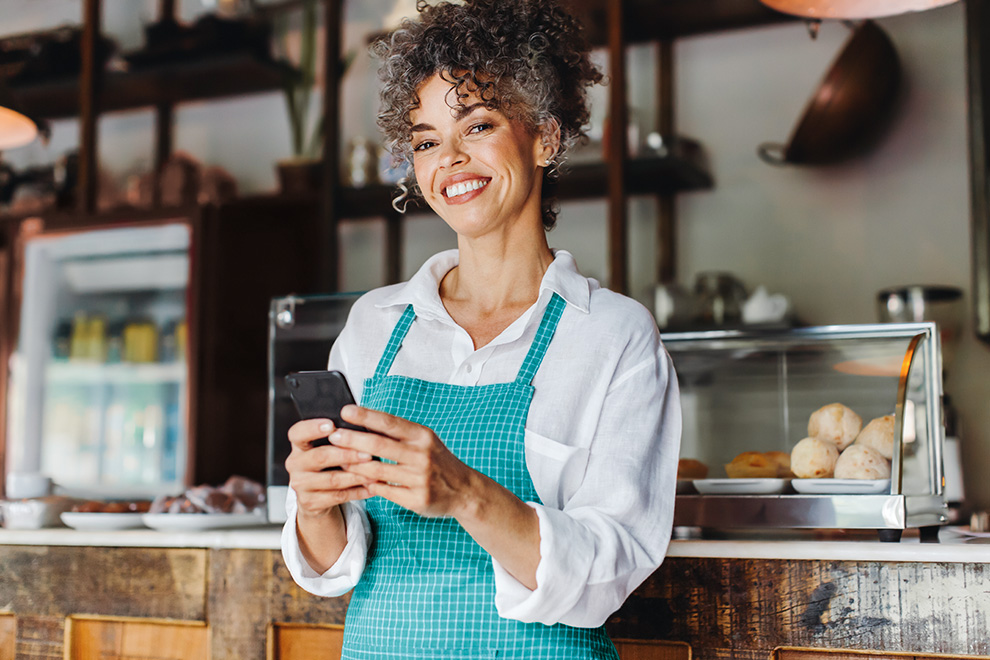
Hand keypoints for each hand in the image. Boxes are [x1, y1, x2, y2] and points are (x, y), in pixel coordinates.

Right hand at [285, 418, 375, 519]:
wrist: (316, 496)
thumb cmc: (328, 464)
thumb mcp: (327, 448)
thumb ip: (339, 438)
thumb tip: (363, 428)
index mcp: (299, 445)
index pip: (297, 433)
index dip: (313, 428)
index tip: (332, 425)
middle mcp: (295, 464)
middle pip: (319, 456)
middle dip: (346, 455)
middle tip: (368, 454)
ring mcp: (300, 484)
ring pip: (332, 479)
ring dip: (356, 476)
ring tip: (375, 472)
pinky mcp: (310, 502)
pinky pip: (338, 496)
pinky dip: (358, 492)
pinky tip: (372, 488)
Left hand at [331, 405, 476, 517]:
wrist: (464, 491)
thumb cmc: (438, 461)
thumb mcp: (424, 440)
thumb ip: (398, 433)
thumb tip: (364, 422)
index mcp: (423, 436)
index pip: (390, 423)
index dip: (366, 416)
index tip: (346, 411)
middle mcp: (422, 456)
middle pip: (380, 446)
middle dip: (353, 440)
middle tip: (333, 436)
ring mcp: (420, 479)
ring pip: (377, 471)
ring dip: (354, 465)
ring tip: (337, 459)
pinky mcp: (416, 499)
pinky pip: (384, 491)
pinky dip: (367, 485)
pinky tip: (355, 480)